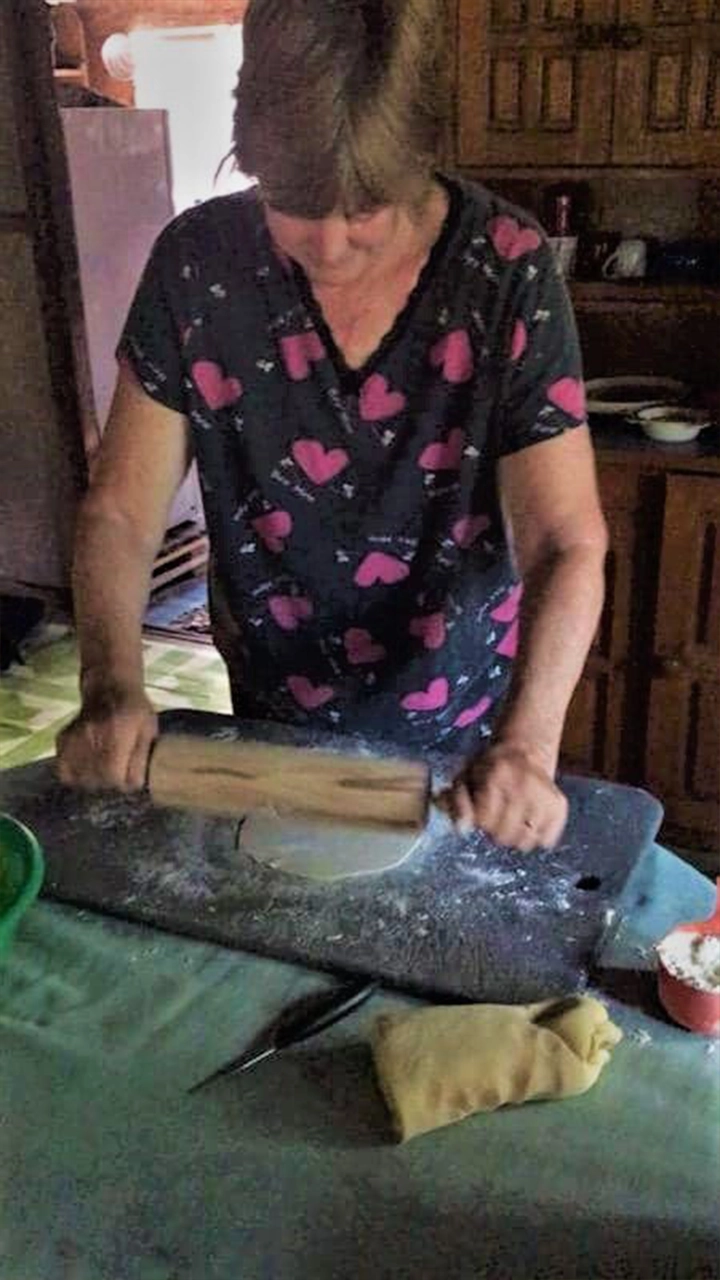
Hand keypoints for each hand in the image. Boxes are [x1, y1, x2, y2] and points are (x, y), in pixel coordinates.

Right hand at [56, 684, 157, 791]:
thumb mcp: (148, 729)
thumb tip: (134, 785)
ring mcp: (75, 737)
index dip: (124, 783)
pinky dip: (76, 776)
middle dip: (112, 784)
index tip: (130, 780)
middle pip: (98, 780)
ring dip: (95, 782)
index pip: (114, 775)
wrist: (109, 686)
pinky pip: (65, 771)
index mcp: (118, 731)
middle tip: (120, 776)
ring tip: (105, 773)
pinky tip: (89, 769)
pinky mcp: (63, 739)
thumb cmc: (134, 709)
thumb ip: (141, 758)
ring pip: (81, 778)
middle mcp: (93, 734)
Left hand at [449, 741, 567, 850]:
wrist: (524, 750)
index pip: (483, 821)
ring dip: (514, 837)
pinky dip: (536, 837)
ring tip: (511, 819)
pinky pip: (545, 841)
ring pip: (525, 842)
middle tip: (496, 816)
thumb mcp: (465, 777)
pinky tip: (528, 822)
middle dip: (494, 831)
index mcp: (498, 774)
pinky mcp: (560, 805)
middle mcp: (525, 784)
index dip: (479, 820)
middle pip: (503, 835)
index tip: (481, 810)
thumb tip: (461, 829)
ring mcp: (545, 795)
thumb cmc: (490, 767)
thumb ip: (456, 802)